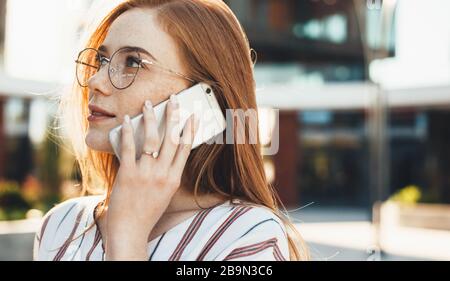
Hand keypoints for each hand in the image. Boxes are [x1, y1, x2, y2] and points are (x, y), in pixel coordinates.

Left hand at [105, 94, 198, 259]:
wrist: (130, 229)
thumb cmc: (147, 211)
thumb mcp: (165, 193)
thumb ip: (167, 173)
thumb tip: (163, 150)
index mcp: (174, 179)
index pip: (185, 149)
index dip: (190, 130)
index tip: (193, 116)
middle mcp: (163, 174)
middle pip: (171, 139)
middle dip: (174, 116)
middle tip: (174, 100)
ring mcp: (146, 173)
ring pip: (152, 139)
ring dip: (151, 118)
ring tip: (149, 104)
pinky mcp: (128, 174)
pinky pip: (129, 147)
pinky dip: (129, 131)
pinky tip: (128, 119)